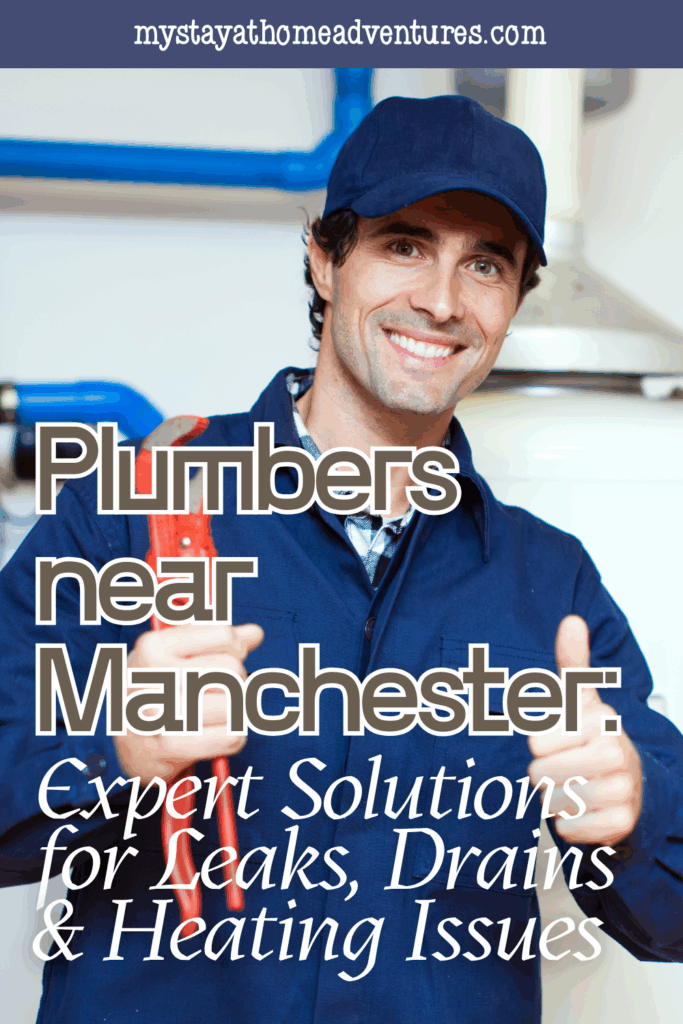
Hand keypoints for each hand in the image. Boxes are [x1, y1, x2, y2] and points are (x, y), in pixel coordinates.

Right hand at [115, 622, 262, 783]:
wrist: (122, 743)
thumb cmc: (155, 689)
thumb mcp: (173, 654)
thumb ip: (216, 639)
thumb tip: (254, 634)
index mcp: (153, 646)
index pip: (224, 635)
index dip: (234, 648)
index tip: (222, 658)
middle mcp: (152, 676)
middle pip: (233, 671)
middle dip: (237, 682)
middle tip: (219, 693)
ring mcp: (159, 711)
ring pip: (236, 704)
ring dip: (235, 712)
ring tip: (215, 715)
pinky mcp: (171, 746)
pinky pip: (232, 736)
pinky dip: (233, 737)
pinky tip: (215, 734)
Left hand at [527, 615, 642, 845]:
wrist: (630, 780)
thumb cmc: (593, 737)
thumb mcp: (581, 698)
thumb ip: (572, 663)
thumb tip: (572, 621)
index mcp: (600, 721)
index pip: (535, 741)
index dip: (540, 744)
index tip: (560, 740)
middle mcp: (614, 754)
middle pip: (539, 774)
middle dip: (544, 774)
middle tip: (565, 766)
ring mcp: (620, 790)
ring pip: (553, 802)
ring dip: (556, 798)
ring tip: (575, 785)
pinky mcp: (620, 823)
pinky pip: (570, 828)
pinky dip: (570, 823)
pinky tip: (585, 809)